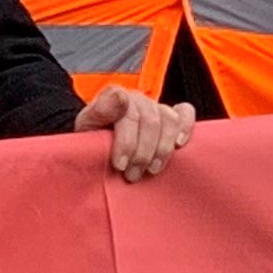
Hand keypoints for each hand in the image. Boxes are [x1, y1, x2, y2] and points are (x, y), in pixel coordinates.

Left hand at [74, 83, 194, 182]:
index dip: (126, 142)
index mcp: (116, 97)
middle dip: (142, 153)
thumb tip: (121, 97)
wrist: (98, 144)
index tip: (119, 165)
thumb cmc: (93, 137)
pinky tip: (179, 144)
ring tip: (152, 169)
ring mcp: (156, 106)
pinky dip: (186, 127)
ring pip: (169, 120)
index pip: (129, 115)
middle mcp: (138, 98)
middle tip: (132, 175)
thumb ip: (99, 111)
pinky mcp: (172, 115)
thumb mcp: (86, 128)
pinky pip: (185, 112)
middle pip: (151, 121)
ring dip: (162, 148)